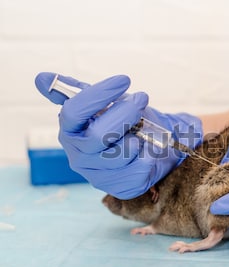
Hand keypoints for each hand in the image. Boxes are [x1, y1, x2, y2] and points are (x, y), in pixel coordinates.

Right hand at [35, 72, 201, 198]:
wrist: (148, 147)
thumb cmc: (123, 123)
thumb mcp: (102, 103)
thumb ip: (74, 91)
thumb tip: (41, 78)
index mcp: (70, 132)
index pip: (74, 112)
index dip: (99, 94)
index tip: (124, 80)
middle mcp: (79, 156)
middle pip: (99, 135)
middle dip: (126, 113)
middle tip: (142, 99)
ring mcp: (98, 175)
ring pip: (122, 154)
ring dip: (138, 137)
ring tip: (142, 132)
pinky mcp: (119, 187)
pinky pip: (139, 170)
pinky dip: (149, 155)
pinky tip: (147, 150)